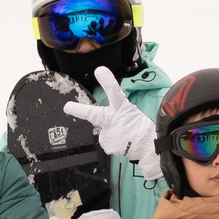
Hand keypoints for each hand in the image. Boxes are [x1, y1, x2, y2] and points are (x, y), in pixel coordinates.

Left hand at [62, 67, 161, 181]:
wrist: (150, 147)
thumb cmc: (141, 128)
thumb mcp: (130, 114)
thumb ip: (115, 114)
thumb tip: (103, 127)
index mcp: (123, 108)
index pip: (115, 92)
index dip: (107, 81)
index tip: (99, 70)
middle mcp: (114, 120)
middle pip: (93, 114)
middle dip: (79, 110)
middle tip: (67, 107)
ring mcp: (110, 134)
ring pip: (104, 133)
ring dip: (113, 135)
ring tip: (126, 137)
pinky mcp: (109, 145)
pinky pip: (108, 143)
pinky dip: (114, 144)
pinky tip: (124, 144)